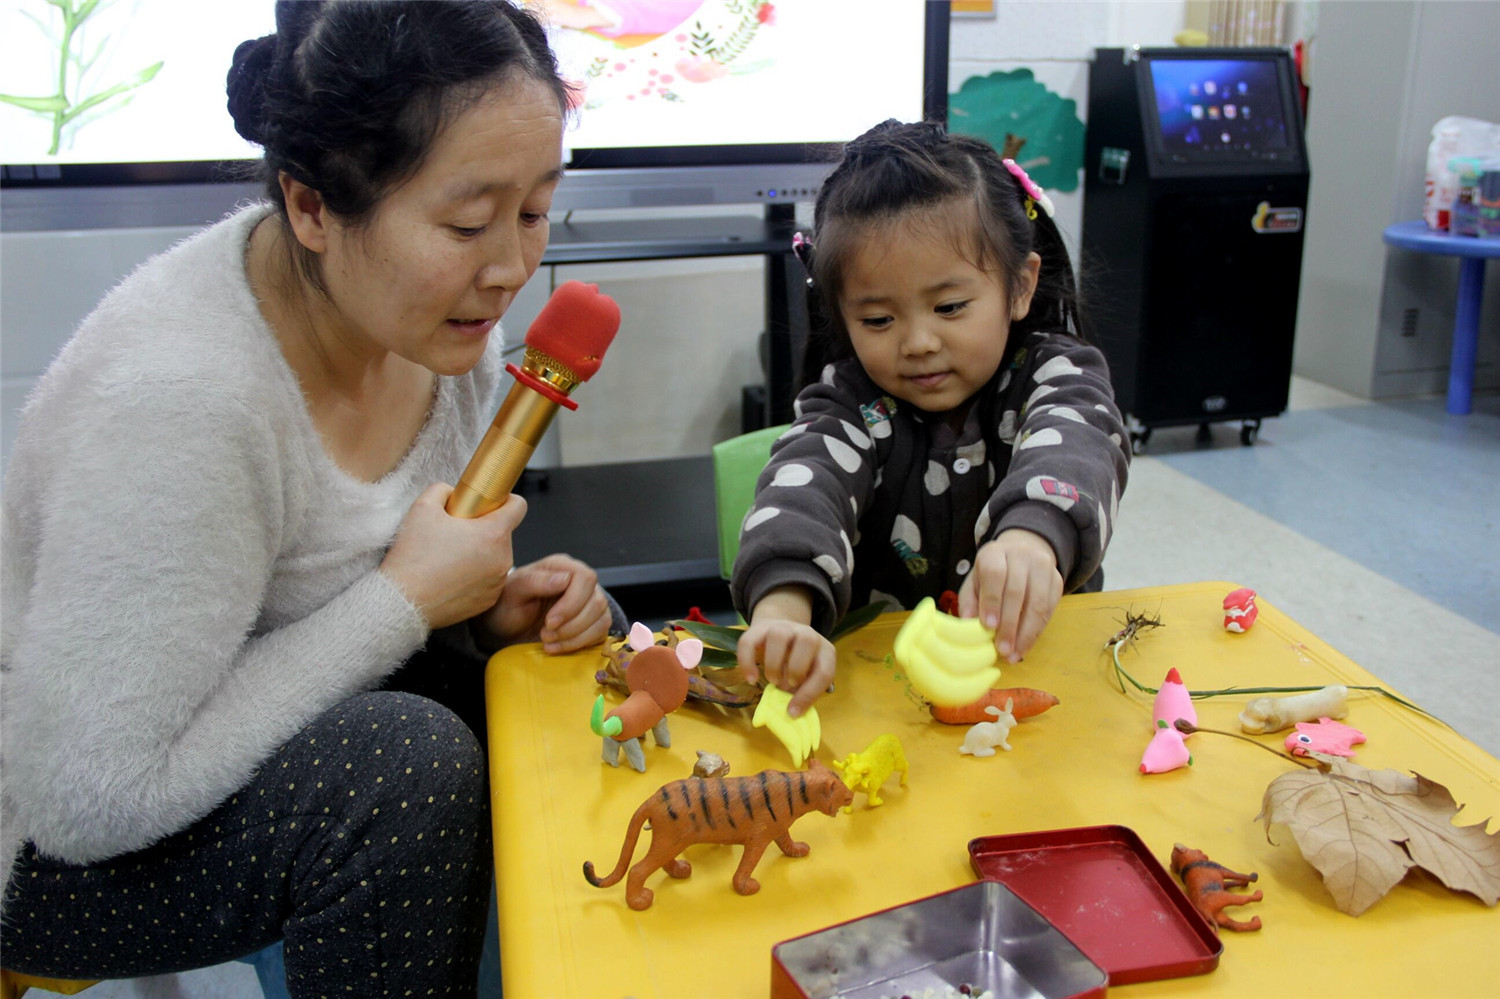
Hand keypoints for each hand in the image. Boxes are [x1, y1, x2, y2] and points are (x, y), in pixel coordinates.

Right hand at [380, 484, 524, 629]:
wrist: (402, 601)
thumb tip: (453, 494)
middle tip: (456, 533)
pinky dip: (476, 575)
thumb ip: (443, 490)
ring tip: (450, 557)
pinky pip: (489, 579)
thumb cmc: (413, 557)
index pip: (518, 506)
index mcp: (493, 534)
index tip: (489, 503)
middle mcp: (502, 559)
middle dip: (484, 529)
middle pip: (503, 533)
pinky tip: (451, 576)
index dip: (504, 500)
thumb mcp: (423, 507)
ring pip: (496, 557)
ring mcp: (497, 583)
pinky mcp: (488, 601)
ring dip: (480, 553)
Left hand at [479, 553, 610, 652]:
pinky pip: (601, 633)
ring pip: (602, 619)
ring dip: (575, 636)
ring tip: (548, 641)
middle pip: (597, 601)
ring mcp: (589, 602)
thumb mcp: (512, 592)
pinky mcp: (592, 622)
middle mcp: (580, 582)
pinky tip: (558, 647)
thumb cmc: (507, 605)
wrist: (506, 626)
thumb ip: (535, 581)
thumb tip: (564, 579)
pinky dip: (580, 644)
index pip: (585, 578)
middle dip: (572, 625)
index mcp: (562, 567)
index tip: (550, 622)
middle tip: (545, 634)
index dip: (572, 603)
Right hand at [736, 586, 835, 718]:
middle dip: (796, 668)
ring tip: (772, 681)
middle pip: (807, 640)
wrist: (781, 632)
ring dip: (774, 663)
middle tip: (786, 686)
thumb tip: (791, 712)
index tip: (793, 712)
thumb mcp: (807, 677)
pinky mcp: (759, 629)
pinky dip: (747, 662)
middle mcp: (806, 634)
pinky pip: (749, 642)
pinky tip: (751, 679)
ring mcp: (783, 628)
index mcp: (824, 650)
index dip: (809, 695)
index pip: (824, 671)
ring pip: (779, 635)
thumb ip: (802, 692)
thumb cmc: (797, 664)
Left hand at [958, 528, 1062, 662]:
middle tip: (1002, 649)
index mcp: (995, 553)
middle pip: (1017, 592)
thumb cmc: (992, 573)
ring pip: (1038, 603)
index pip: (994, 574)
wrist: (1023, 552)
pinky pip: (1050, 610)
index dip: (991, 601)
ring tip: (1015, 654)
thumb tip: (968, 623)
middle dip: (1009, 625)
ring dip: (1026, 633)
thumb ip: (970, 601)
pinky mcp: (1057, 581)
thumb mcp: (975, 581)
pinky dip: (1037, 632)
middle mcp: (1021, 556)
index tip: (988, 626)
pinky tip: (1025, 646)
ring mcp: (1043, 567)